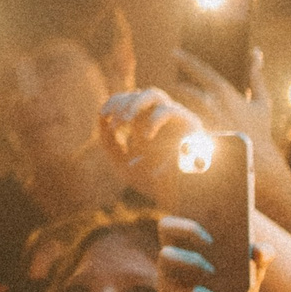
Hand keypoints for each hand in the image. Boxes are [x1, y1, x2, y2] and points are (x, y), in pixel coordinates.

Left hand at [97, 86, 208, 203]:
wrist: (178, 197)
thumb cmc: (152, 180)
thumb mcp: (123, 163)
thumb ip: (110, 144)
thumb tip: (101, 120)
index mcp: (144, 123)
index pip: (126, 100)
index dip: (113, 103)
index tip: (103, 115)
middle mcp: (158, 116)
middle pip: (137, 94)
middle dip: (122, 102)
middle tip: (115, 122)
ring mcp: (173, 117)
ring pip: (153, 94)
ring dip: (135, 104)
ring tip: (126, 121)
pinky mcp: (189, 123)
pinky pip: (168, 111)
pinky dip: (154, 121)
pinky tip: (146, 136)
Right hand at [157, 214, 265, 291]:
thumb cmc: (236, 288)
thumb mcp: (254, 272)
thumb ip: (261, 257)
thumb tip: (260, 251)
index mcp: (191, 239)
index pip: (180, 215)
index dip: (190, 215)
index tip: (212, 220)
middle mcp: (173, 252)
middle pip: (165, 227)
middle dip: (188, 229)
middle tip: (212, 240)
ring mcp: (166, 275)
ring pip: (166, 257)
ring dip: (192, 261)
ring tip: (214, 272)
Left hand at [174, 46, 279, 172]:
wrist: (257, 158)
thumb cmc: (260, 129)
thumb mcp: (262, 100)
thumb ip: (256, 76)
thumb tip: (256, 52)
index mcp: (225, 92)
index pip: (201, 71)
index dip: (186, 61)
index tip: (174, 52)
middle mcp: (212, 104)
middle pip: (185, 89)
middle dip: (174, 86)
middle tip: (165, 82)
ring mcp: (203, 120)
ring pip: (181, 107)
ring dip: (174, 104)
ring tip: (165, 102)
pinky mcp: (199, 136)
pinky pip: (183, 126)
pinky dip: (177, 122)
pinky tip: (170, 124)